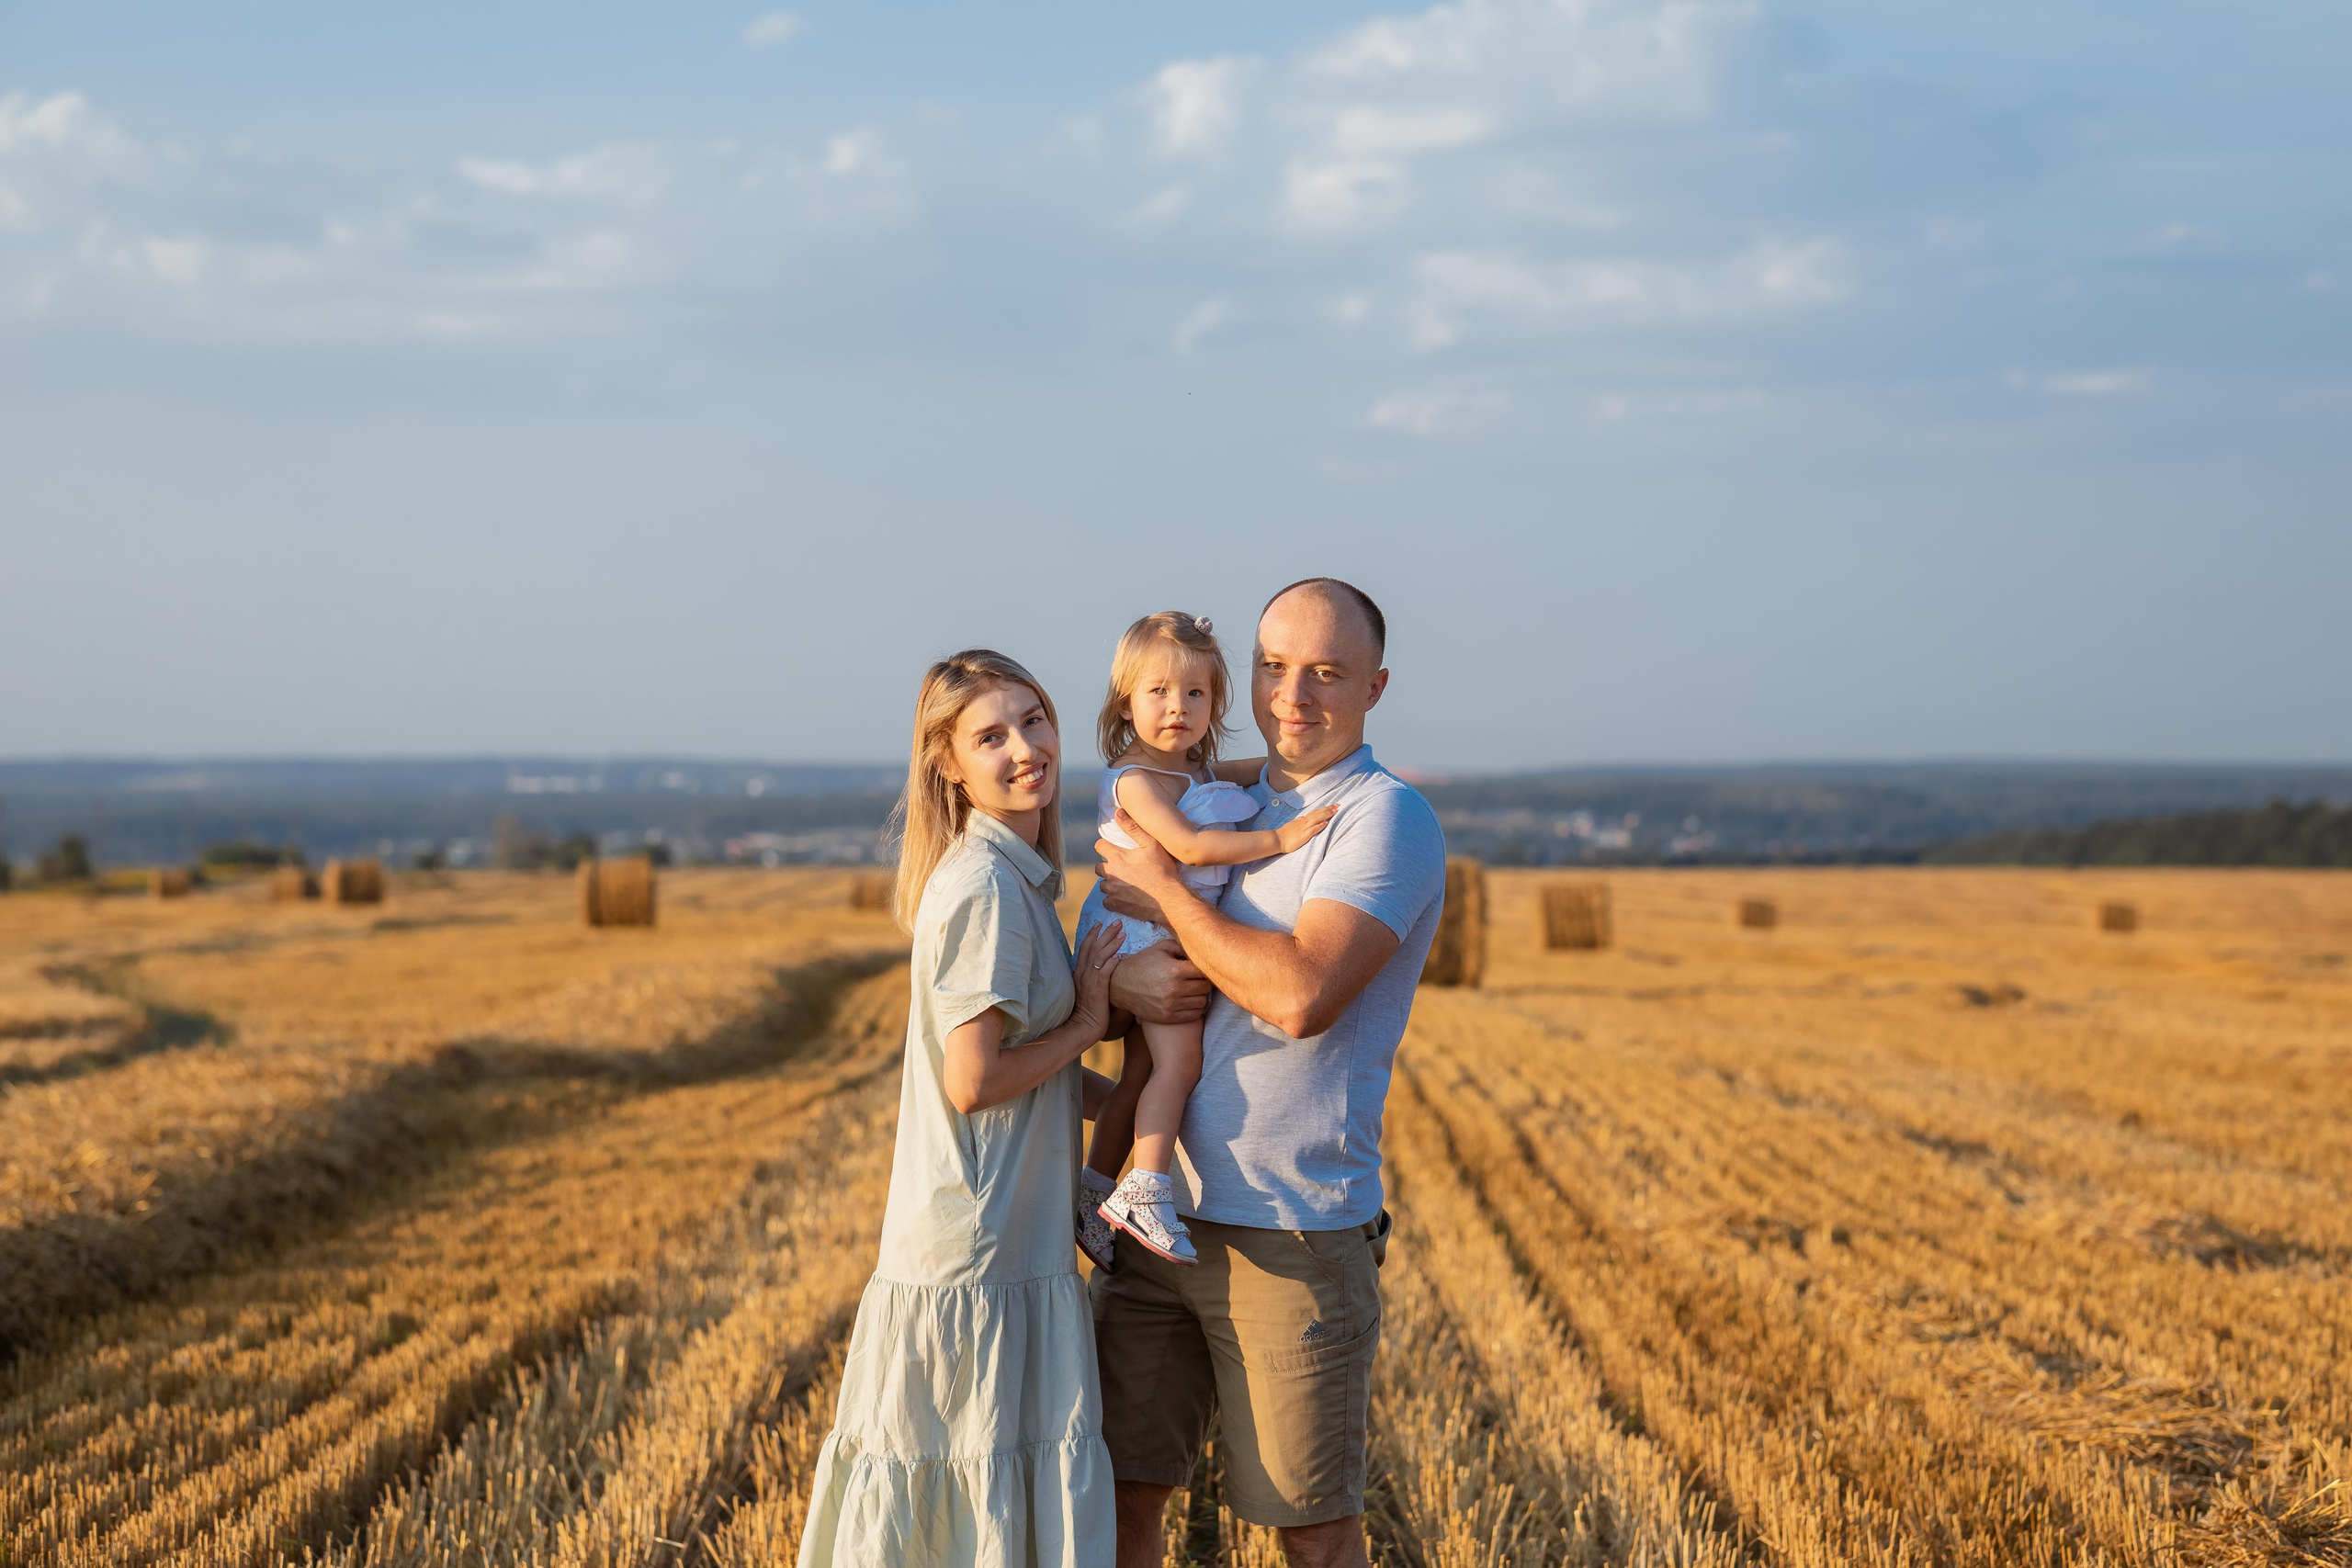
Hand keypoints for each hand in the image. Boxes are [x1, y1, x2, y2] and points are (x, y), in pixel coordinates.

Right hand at [1069, 922, 1124, 1040]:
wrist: (1081, 1028)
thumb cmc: (1088, 1012)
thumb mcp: (1088, 991)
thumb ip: (1095, 979)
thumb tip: (1107, 970)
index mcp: (1079, 973)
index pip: (1084, 948)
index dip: (1092, 935)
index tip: (1100, 923)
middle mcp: (1082, 974)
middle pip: (1093, 947)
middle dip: (1105, 933)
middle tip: (1117, 921)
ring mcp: (1089, 982)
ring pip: (1099, 957)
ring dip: (1111, 944)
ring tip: (1122, 934)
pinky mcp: (1097, 992)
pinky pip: (1103, 974)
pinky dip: (1110, 963)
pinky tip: (1119, 956)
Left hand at [1096, 809, 1183, 900]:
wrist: (1170, 899)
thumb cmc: (1163, 870)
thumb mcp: (1152, 844)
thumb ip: (1133, 828)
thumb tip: (1118, 812)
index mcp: (1117, 857)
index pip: (1099, 846)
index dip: (1106, 846)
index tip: (1114, 849)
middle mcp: (1111, 874)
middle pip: (1098, 867)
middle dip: (1107, 866)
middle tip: (1123, 868)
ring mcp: (1112, 891)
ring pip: (1103, 885)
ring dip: (1111, 883)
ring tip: (1126, 883)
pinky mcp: (1115, 905)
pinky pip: (1107, 901)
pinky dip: (1114, 899)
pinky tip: (1126, 897)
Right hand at [1108, 943, 1209, 1025]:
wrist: (1120, 985)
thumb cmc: (1143, 963)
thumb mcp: (1161, 948)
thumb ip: (1183, 947)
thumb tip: (1202, 952)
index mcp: (1174, 970)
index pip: (1204, 971)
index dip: (1204, 968)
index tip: (1200, 968)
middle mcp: (1174, 989)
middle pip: (1206, 987)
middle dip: (1204, 982)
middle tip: (1197, 979)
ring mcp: (1171, 1005)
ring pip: (1202, 1002)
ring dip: (1200, 996)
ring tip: (1193, 990)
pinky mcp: (1168, 1017)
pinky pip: (1194, 1015)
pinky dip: (1195, 1008)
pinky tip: (1188, 1001)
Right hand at [1274, 804, 1337, 854]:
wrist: (1277, 840)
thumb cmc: (1284, 834)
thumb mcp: (1292, 824)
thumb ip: (1299, 821)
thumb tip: (1304, 817)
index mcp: (1302, 820)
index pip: (1315, 812)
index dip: (1324, 809)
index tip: (1333, 806)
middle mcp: (1304, 822)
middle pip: (1318, 813)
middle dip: (1328, 809)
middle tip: (1338, 805)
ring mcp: (1304, 828)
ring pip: (1317, 819)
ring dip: (1326, 814)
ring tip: (1335, 811)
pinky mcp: (1303, 835)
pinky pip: (1313, 829)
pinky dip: (1320, 826)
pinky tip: (1326, 823)